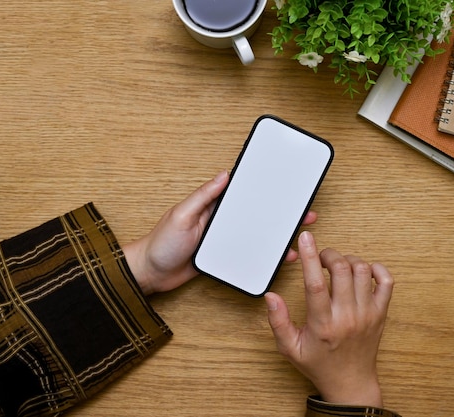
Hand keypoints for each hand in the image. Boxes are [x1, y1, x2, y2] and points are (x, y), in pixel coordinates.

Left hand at [123, 170, 317, 294]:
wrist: (150, 274)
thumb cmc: (160, 243)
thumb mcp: (181, 214)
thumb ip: (203, 196)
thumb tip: (224, 174)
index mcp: (211, 205)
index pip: (240, 192)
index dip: (261, 187)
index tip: (282, 183)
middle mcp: (219, 220)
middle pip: (255, 213)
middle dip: (278, 212)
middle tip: (302, 211)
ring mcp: (222, 239)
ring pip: (255, 234)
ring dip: (275, 234)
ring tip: (297, 234)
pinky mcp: (222, 256)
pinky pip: (247, 253)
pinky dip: (263, 254)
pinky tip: (277, 256)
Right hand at [265, 231, 393, 406]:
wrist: (351, 383)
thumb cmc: (319, 364)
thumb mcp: (290, 348)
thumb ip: (278, 321)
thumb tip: (271, 296)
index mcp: (322, 324)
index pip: (315, 283)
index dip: (310, 257)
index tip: (306, 238)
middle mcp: (347, 317)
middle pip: (341, 270)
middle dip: (328, 255)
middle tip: (320, 258)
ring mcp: (367, 314)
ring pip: (362, 271)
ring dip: (348, 260)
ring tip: (337, 266)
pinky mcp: (380, 313)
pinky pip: (386, 282)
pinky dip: (375, 269)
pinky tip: (362, 272)